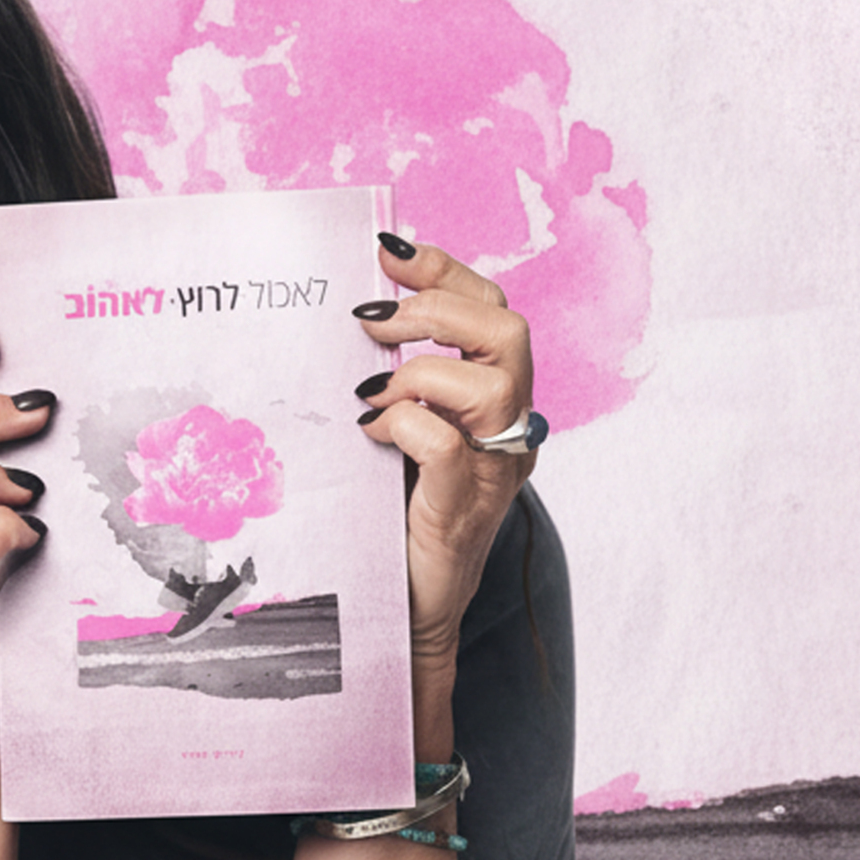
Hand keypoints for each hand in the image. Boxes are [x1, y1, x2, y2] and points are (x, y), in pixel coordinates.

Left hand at [352, 239, 536, 667]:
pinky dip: (404, 424)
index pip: (492, 310)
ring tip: (372, 391)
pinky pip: (448, 444)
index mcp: (495, 400)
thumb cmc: (397, 514)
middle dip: (436, 308)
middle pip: (508, 331)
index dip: (445, 271)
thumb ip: (393, 376)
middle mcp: (508, 429)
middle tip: (371, 322)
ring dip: (421, 369)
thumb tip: (351, 315)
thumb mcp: (397, 428)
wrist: (407, 608)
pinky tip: (371, 433)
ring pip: (493, 382)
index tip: (387, 250)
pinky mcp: (462, 509)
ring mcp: (492, 470)